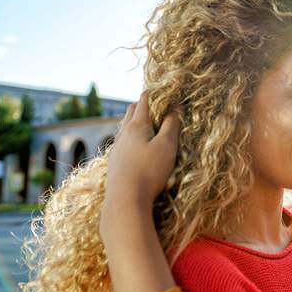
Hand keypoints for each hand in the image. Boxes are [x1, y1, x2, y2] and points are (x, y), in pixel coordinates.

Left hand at [104, 90, 180, 210]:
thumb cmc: (149, 171)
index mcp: (136, 125)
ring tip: (148, 124)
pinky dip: (132, 137)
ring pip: (125, 127)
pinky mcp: (114, 163)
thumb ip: (172, 125)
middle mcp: (123, 133)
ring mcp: (116, 148)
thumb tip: (176, 106)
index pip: (144, 100)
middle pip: (132, 112)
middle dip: (144, 105)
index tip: (165, 90)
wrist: (125, 200)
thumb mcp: (167, 146)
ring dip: (136, 122)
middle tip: (157, 105)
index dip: (155, 93)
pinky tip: (136, 147)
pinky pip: (123, 142)